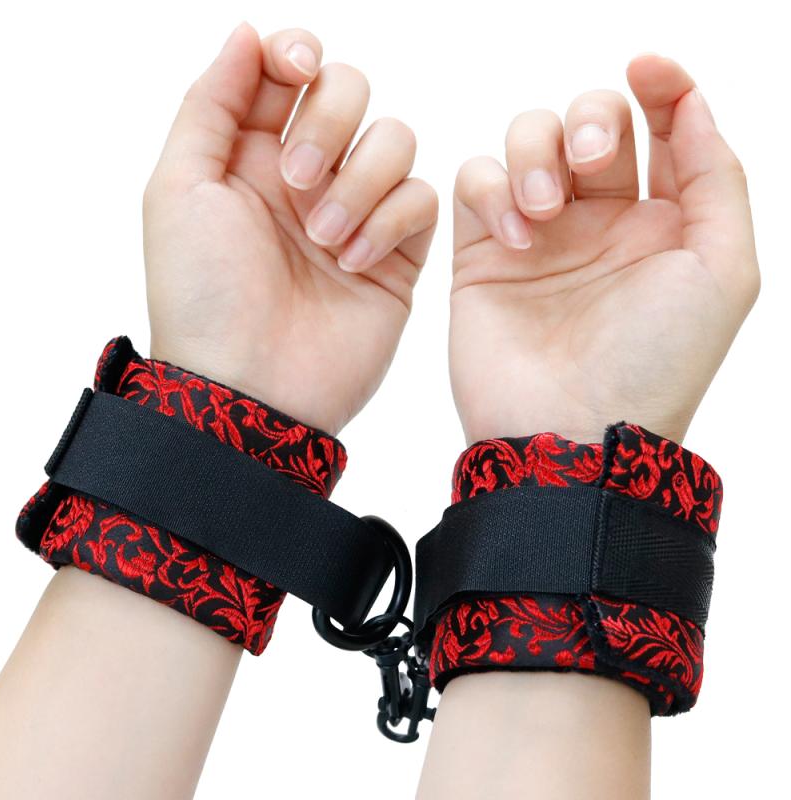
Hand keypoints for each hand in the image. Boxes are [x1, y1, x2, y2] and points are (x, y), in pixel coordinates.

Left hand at [144, 23, 436, 433]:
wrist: (252, 389)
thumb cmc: (204, 297)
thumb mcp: (179, 190)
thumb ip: (209, 103)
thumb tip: (247, 33)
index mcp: (249, 157)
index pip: (288, 72)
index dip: (298, 54)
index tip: (293, 72)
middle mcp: (306, 179)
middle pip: (349, 90)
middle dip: (329, 119)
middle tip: (297, 180)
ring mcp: (355, 215)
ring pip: (394, 139)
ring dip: (360, 180)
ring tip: (324, 240)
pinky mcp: (397, 255)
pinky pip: (422, 197)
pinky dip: (392, 219)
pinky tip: (354, 262)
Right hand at [450, 55, 758, 443]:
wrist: (567, 431)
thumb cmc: (653, 364)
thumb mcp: (723, 272)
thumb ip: (718, 179)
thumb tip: (691, 105)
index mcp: (661, 224)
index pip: (661, 129)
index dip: (660, 85)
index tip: (648, 69)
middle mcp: (599, 223)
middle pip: (588, 122)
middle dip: (590, 121)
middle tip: (590, 161)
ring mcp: (538, 237)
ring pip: (526, 140)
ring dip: (535, 154)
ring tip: (541, 214)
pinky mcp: (481, 255)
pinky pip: (474, 181)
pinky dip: (491, 190)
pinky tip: (512, 238)